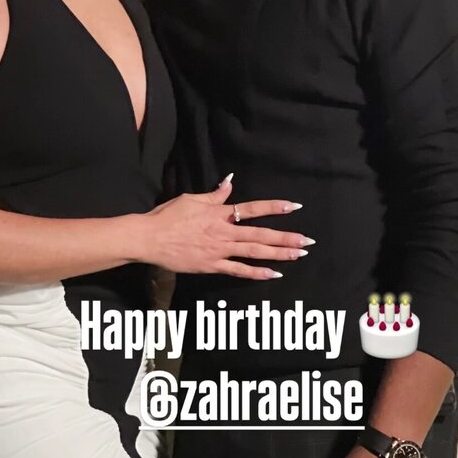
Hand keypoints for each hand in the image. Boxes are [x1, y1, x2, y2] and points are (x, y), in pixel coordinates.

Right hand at [144, 179, 312, 278]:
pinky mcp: (212, 266)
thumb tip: (230, 183)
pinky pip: (238, 270)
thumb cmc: (167, 216)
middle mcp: (223, 232)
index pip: (252, 209)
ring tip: (298, 255)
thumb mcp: (191, 199)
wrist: (149, 238)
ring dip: (279, 254)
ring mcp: (219, 251)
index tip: (294, 207)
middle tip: (308, 241)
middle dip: (286, 238)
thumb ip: (213, 194)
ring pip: (254, 253)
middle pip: (260, 235)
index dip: (274, 208)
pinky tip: (273, 274)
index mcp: (219, 213)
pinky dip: (256, 273)